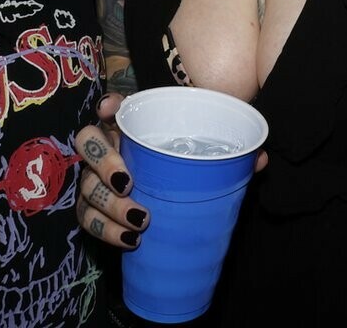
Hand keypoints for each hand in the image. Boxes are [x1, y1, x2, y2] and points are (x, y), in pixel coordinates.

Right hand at [74, 92, 269, 249]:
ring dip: (109, 206)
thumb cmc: (183, 165)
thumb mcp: (204, 154)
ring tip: (141, 219)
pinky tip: (131, 240)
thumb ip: (230, 152)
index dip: (106, 106)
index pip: (111, 106)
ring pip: (86, 188)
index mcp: (131, 126)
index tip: (110, 109)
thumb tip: (260, 159)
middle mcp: (108, 146)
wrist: (169, 199)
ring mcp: (95, 178)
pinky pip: (88, 220)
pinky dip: (107, 231)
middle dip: (103, 162)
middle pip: (86, 143)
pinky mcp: (94, 209)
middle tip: (129, 183)